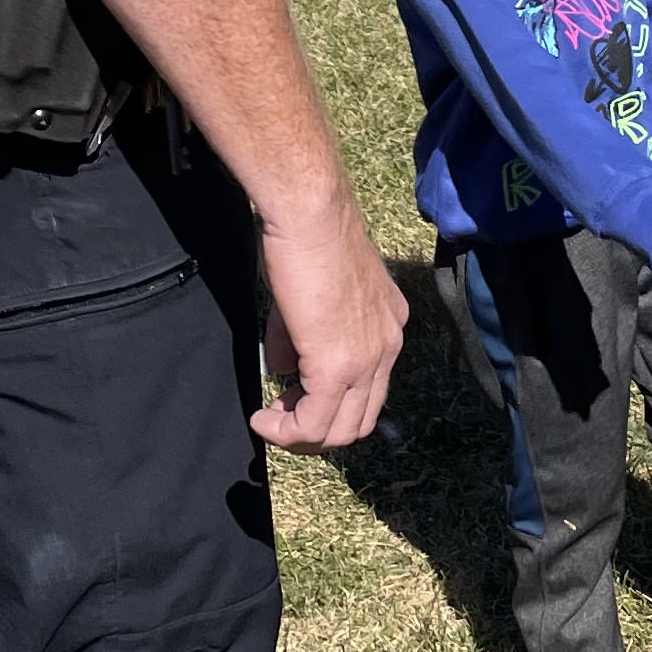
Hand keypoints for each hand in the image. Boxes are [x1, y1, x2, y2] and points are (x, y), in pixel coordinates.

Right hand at [253, 190, 406, 451]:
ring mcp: (369, 359)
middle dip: (318, 430)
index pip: (369, 388)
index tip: (292, 396)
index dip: (330, 404)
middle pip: (361, 420)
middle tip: (281, 416)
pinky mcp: (339, 366)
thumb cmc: (307, 240)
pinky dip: (286, 430)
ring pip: (341, 430)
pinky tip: (262, 419)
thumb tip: (284, 370)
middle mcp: (389, 346)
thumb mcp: (309, 298)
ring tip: (270, 419)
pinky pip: (314, 421)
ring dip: (301, 435)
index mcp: (388, 326)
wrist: (310, 216)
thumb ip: (299, 340)